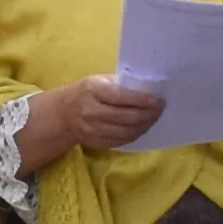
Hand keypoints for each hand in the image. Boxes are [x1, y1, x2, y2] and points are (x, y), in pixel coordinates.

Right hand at [16, 75, 161, 172]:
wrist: (62, 114)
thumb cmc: (85, 93)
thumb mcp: (98, 81)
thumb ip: (120, 84)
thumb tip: (148, 88)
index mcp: (93, 91)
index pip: (122, 97)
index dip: (143, 100)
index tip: (158, 101)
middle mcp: (91, 112)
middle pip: (126, 117)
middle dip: (148, 115)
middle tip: (160, 110)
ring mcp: (92, 130)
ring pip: (126, 132)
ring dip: (144, 126)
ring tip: (154, 119)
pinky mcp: (96, 142)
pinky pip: (121, 141)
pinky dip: (134, 135)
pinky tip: (141, 128)